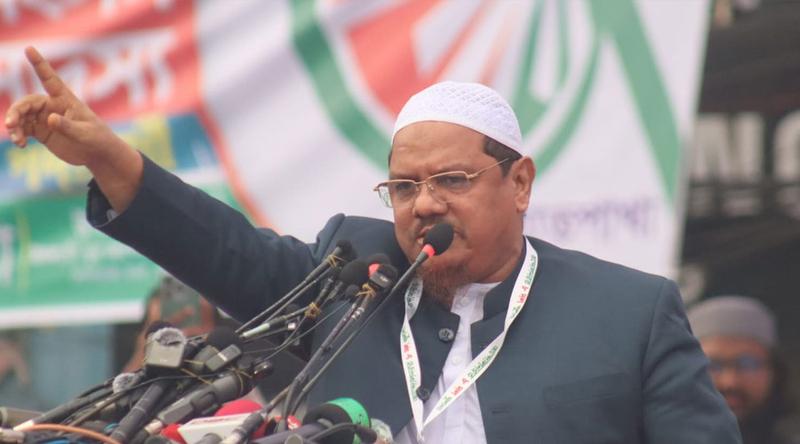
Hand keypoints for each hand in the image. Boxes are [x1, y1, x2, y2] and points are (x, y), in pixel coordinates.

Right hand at [4, 46, 125, 166]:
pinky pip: (24, 129)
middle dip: (16, 111)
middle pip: (27, 103)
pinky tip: (20, 144)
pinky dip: (19, 135)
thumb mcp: (85, 133)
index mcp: (65, 99)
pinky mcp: (42, 131)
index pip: (50, 79)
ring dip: (15, 125)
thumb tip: (50, 118)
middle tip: (10, 124)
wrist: (98, 154)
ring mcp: (46, 118)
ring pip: (22, 116)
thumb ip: (68, 126)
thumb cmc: (97, 139)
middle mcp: (52, 106)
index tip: (29, 48)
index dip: (39, 64)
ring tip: (17, 139)